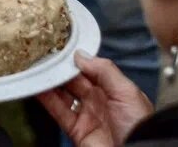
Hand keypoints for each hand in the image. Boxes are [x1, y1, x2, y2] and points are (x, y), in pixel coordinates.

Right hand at [37, 52, 153, 146]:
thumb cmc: (140, 129)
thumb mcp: (128, 93)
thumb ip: (105, 71)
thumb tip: (81, 55)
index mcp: (114, 89)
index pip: (90, 69)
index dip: (75, 59)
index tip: (60, 47)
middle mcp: (98, 100)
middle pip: (73, 80)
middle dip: (59, 68)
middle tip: (44, 55)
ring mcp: (86, 114)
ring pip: (62, 93)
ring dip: (50, 82)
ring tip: (36, 68)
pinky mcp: (75, 129)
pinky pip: (58, 111)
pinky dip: (46, 99)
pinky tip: (38, 87)